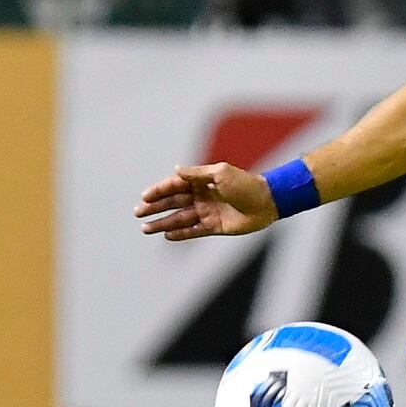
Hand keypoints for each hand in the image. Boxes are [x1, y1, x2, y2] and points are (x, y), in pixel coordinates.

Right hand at [135, 163, 277, 240]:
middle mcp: (202, 196)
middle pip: (173, 202)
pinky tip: (166, 236)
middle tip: (138, 213)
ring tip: (145, 229)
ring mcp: (207, 212)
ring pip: (179, 218)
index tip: (145, 197)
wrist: (267, 202)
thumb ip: (196, 174)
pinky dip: (180, 233)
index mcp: (202, 181)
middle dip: (155, 208)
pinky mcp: (214, 227)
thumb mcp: (220, 173)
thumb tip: (176, 170)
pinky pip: (193, 231)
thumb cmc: (245, 184)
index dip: (159, 191)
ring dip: (162, 223)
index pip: (175, 185)